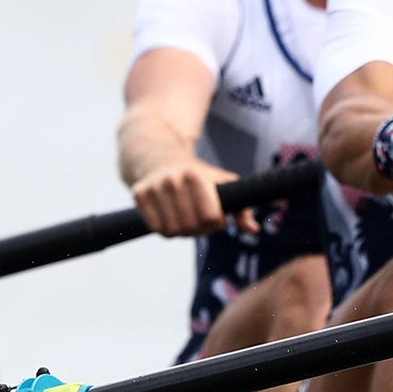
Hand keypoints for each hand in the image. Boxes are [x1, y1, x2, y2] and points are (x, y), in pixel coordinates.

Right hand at [132, 159, 255, 235]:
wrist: (162, 159)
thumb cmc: (200, 177)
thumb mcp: (224, 184)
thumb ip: (242, 208)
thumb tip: (254, 230)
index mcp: (194, 175)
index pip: (210, 217)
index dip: (217, 222)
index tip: (217, 215)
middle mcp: (171, 179)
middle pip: (191, 227)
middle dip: (201, 229)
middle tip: (202, 220)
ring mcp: (153, 187)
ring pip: (173, 231)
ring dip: (184, 231)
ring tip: (188, 218)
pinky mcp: (138, 194)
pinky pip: (156, 229)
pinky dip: (166, 230)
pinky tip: (172, 217)